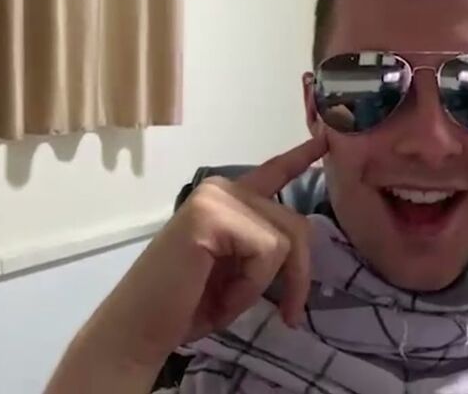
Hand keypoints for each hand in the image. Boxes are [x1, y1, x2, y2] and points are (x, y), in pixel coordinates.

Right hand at [45, 137, 327, 393]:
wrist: (140, 329)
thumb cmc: (187, 306)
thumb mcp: (240, 271)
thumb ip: (265, 246)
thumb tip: (302, 238)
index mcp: (227, 198)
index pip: (274, 172)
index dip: (301, 156)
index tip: (327, 137)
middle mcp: (222, 187)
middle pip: (295, 223)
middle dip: (298, 275)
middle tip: (290, 315)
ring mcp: (216, 197)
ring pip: (285, 239)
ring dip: (265, 284)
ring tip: (232, 301)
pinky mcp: (212, 215)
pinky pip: (267, 252)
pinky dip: (251, 285)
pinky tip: (222, 295)